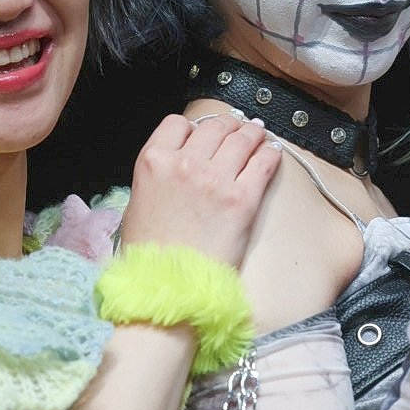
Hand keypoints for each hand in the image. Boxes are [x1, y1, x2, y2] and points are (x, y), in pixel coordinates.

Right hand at [120, 111, 281, 266]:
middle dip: (228, 125)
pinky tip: (272, 153)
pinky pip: (263, 162)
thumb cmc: (149, 253)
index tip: (203, 135)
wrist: (168, 285)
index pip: (177, 123)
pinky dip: (270, 153)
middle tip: (238, 130)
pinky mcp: (242, 199)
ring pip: (241, 137)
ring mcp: (215, 179)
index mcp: (153, 161)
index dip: (193, 127)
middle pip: (214, 126)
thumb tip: (178, 163)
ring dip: (252, 133)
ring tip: (258, 135)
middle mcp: (184, 164)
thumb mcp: (138, 202)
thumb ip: (158, 175)